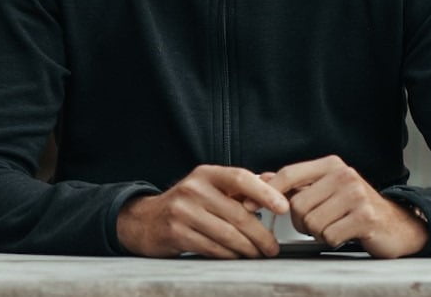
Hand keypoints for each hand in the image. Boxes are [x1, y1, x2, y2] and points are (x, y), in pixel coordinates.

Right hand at [115, 164, 289, 257]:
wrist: (147, 220)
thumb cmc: (187, 203)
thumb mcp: (210, 186)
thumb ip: (242, 185)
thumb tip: (275, 180)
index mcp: (205, 174)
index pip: (240, 178)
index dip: (265, 192)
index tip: (283, 208)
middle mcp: (193, 189)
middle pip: (239, 215)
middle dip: (262, 236)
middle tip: (272, 248)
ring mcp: (183, 211)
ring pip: (229, 236)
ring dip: (248, 250)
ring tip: (256, 254)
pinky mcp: (177, 233)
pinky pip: (214, 249)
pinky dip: (230, 256)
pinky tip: (235, 256)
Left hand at [269, 155, 427, 257]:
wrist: (398, 225)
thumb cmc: (356, 208)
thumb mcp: (325, 190)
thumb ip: (295, 184)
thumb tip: (261, 178)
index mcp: (330, 165)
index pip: (288, 174)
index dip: (267, 191)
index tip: (251, 204)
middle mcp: (343, 175)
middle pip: (297, 205)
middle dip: (301, 222)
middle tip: (318, 223)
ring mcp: (356, 195)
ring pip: (311, 223)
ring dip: (318, 233)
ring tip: (334, 227)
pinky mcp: (365, 217)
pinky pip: (329, 236)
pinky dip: (332, 241)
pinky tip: (345, 234)